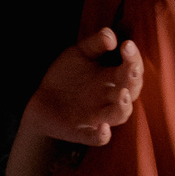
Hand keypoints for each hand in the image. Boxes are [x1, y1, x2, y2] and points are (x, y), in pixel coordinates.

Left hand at [8, 28, 145, 175]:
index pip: (131, 68)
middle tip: (131, 68)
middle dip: (134, 80)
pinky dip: (101, 135)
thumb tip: (112, 37)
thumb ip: (95, 43)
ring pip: (119, 115)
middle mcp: (109, 98)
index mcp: (112, 78)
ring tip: (123, 95)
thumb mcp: (79, 54)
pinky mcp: (83, 132)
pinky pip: (97, 138)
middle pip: (131, 91)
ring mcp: (98, 116)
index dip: (133, 58)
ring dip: (124, 107)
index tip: (127, 45)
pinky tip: (103, 128)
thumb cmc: (66, 75)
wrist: (41, 99)